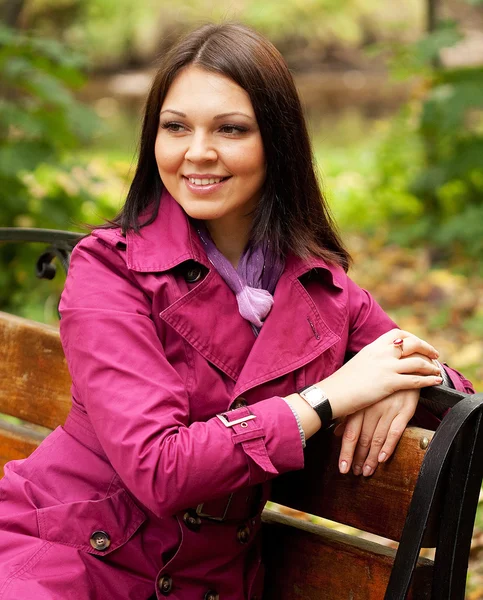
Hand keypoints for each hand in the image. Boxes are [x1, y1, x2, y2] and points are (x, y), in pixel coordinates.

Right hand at [320, 329, 441, 419]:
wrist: (332, 394)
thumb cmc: (341, 383)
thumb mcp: (357, 363)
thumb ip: (371, 360)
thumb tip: (378, 363)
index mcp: (372, 347)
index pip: (397, 334)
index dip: (411, 337)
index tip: (418, 344)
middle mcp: (381, 353)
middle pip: (411, 343)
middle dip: (426, 348)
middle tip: (434, 355)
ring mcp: (386, 367)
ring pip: (417, 361)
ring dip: (431, 366)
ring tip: (437, 371)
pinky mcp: (389, 383)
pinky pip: (416, 379)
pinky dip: (429, 380)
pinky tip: (435, 382)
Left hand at [335, 388, 419, 475]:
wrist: (406, 367)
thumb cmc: (381, 385)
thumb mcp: (364, 398)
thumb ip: (350, 416)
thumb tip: (337, 432)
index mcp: (360, 405)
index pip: (350, 433)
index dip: (346, 451)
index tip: (342, 467)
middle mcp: (372, 408)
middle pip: (363, 438)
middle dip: (358, 458)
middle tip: (354, 472)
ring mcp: (388, 410)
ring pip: (377, 438)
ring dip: (372, 457)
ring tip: (367, 471)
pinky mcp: (404, 411)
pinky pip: (395, 431)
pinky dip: (389, 446)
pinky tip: (383, 459)